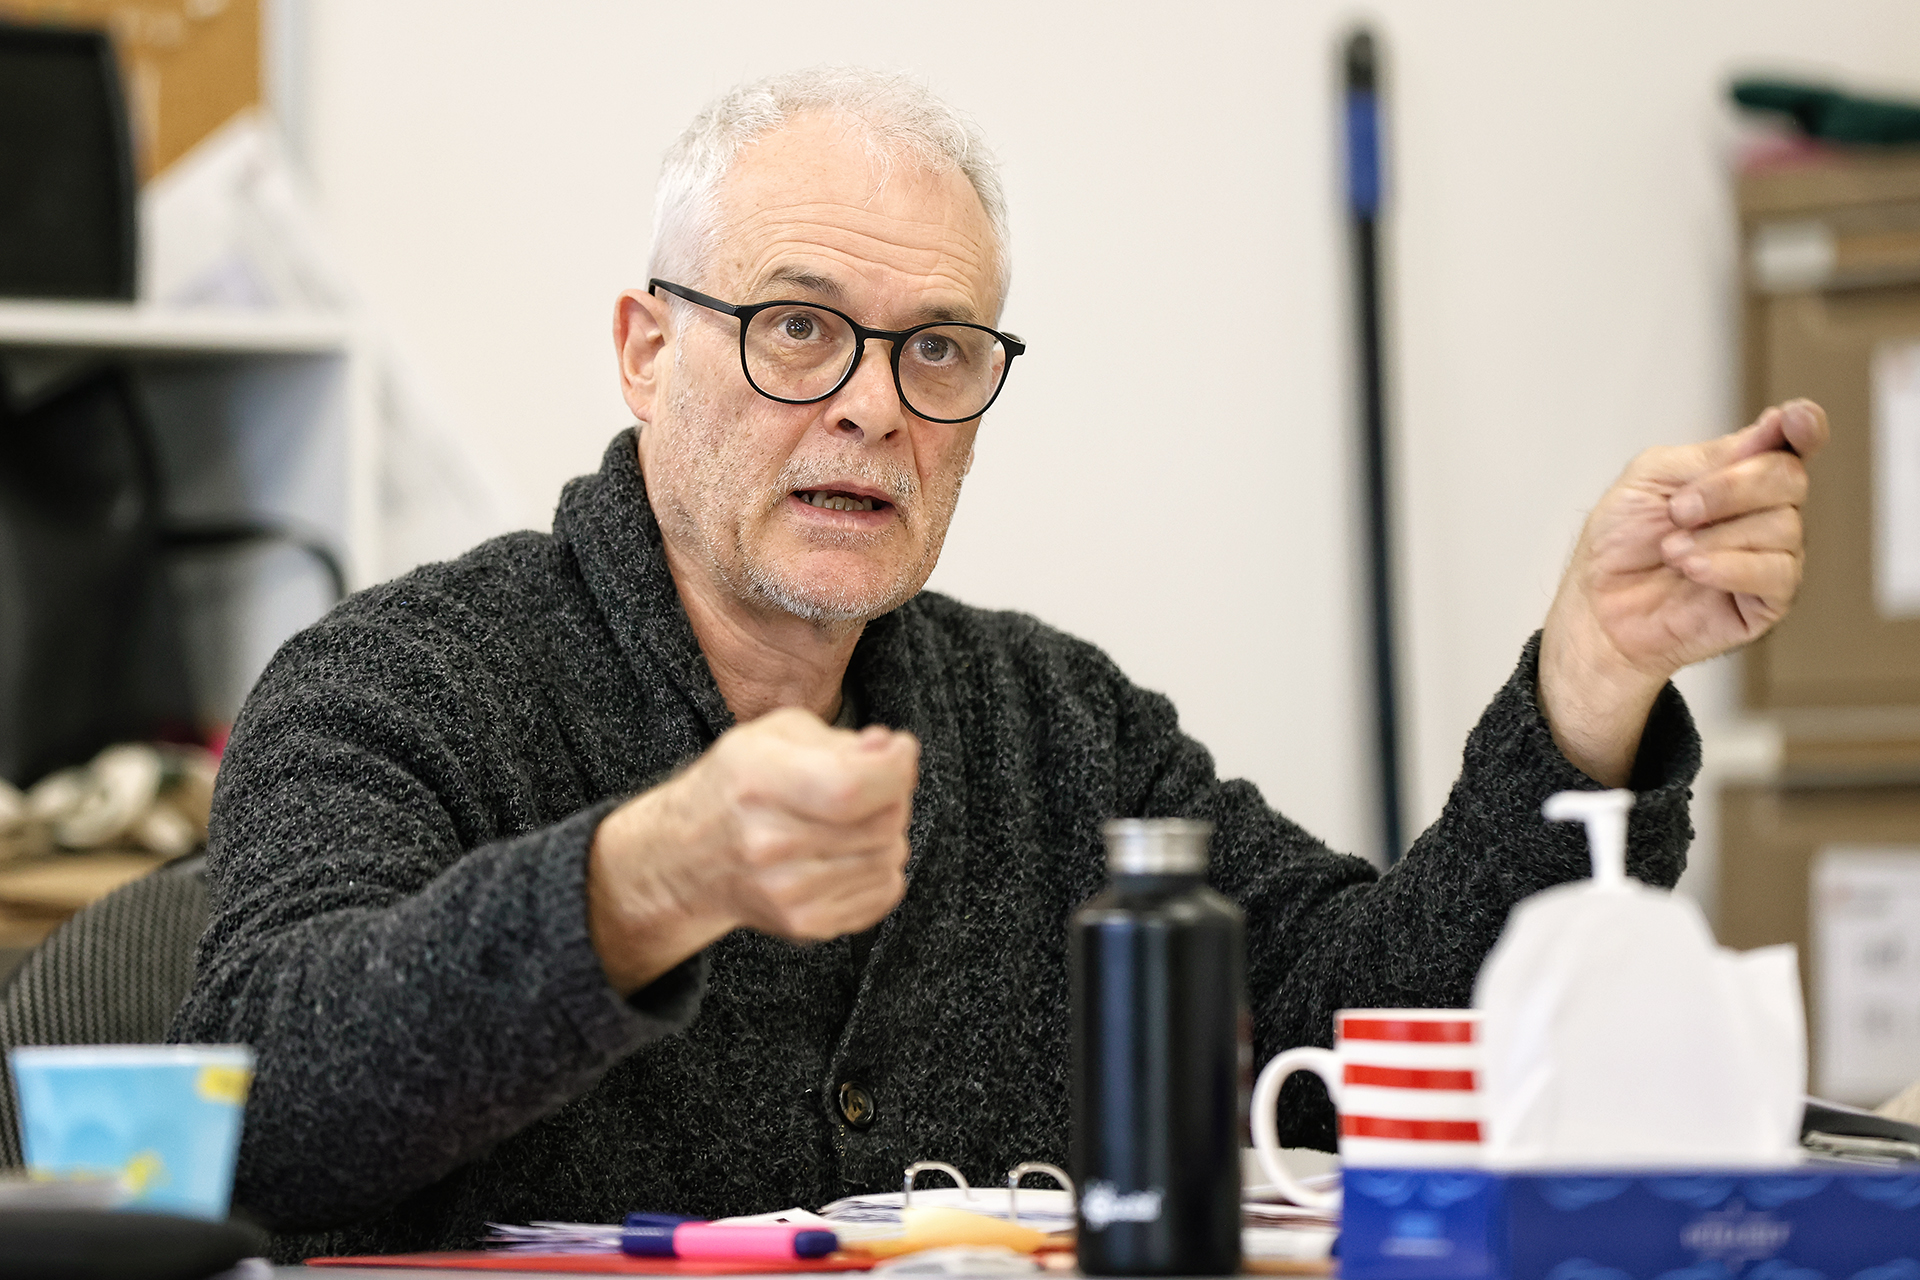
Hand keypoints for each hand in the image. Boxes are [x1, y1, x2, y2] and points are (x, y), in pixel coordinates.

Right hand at [586, 709, 917, 993]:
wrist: (687, 858)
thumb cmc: (738, 784)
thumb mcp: (775, 735)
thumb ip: (840, 739)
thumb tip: (891, 750)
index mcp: (759, 782)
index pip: (852, 786)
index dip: (895, 766)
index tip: (899, 749)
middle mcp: (769, 844)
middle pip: (882, 821)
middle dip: (894, 793)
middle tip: (873, 781)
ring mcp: (789, 893)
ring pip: (891, 855)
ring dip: (888, 830)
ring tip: (852, 818)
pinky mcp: (807, 924)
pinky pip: (885, 891)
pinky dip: (881, 865)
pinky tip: (848, 850)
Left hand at [1540, 399, 1828, 784]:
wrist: (1597, 608)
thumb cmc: (1619, 544)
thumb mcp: (1648, 479)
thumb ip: (1708, 455)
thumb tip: (1771, 431)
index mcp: (1738, 472)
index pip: (1791, 442)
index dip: (1803, 425)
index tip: (1794, 419)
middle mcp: (1764, 510)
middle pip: (1789, 477)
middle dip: (1729, 489)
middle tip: (1679, 511)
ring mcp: (1772, 555)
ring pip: (1785, 525)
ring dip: (1716, 535)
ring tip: (1672, 550)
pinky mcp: (1770, 600)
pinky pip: (1778, 573)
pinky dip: (1730, 566)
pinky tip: (1693, 570)